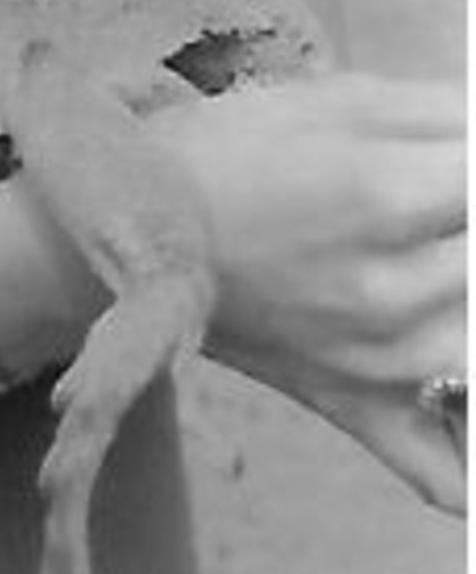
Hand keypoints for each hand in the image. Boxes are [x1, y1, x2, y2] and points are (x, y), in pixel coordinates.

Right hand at [160, 73, 465, 513]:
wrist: (132, 231)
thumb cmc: (231, 154)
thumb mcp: (336, 100)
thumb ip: (446, 113)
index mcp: (384, 198)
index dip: (473, 168)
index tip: (457, 169)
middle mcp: (390, 292)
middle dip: (464, 228)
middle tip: (439, 216)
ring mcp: (380, 366)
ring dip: (469, 301)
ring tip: (440, 267)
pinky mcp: (358, 409)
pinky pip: (450, 474)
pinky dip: (473, 459)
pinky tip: (460, 400)